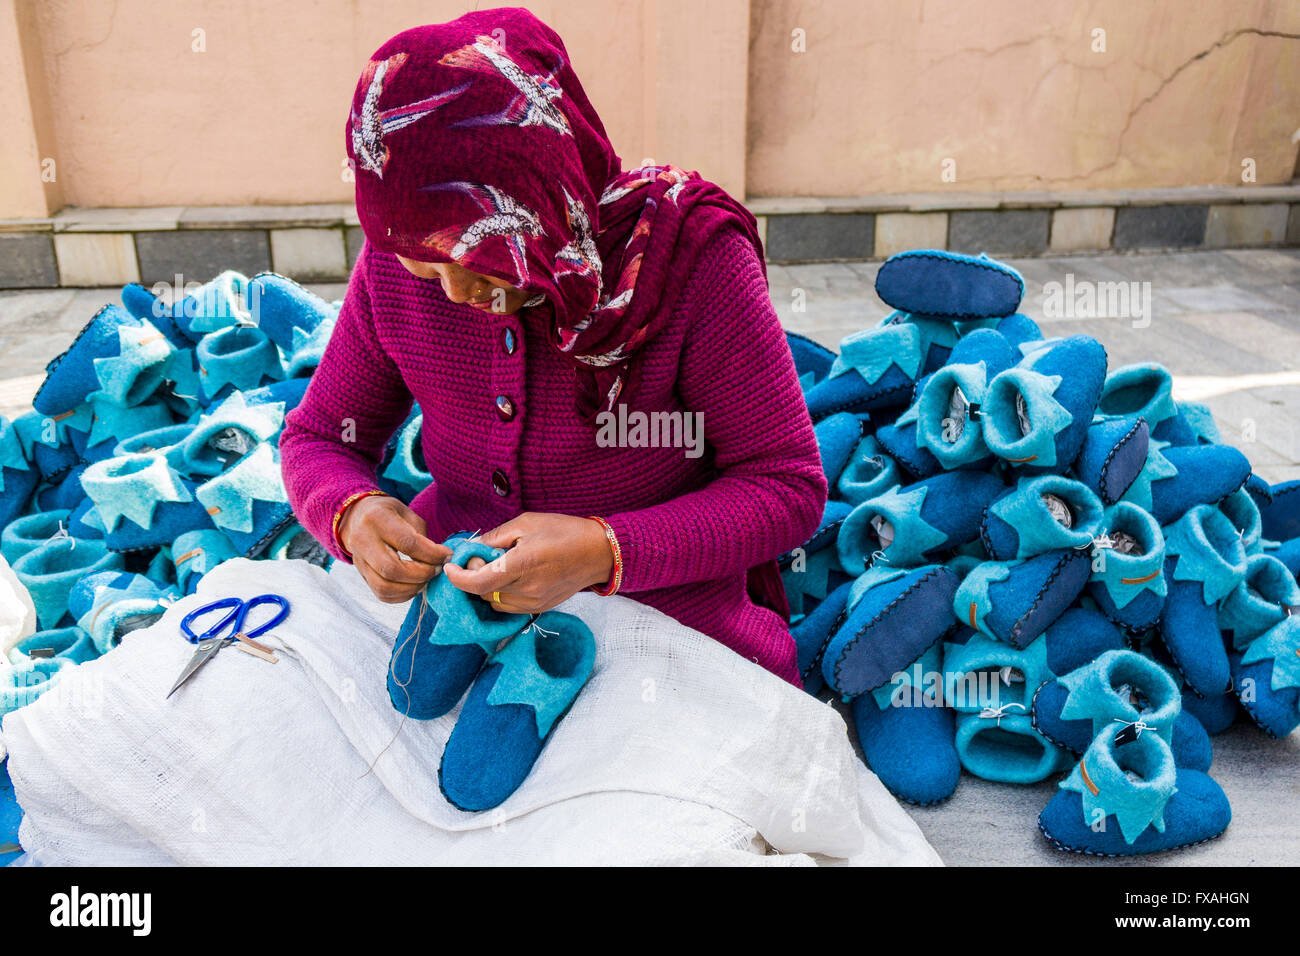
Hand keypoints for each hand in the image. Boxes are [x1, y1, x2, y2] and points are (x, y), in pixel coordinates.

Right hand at [338, 494, 450, 602]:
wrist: (358, 517)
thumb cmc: (389, 514)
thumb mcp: (406, 513)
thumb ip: (421, 536)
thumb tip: (439, 559)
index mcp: (377, 519)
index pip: (407, 543)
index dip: (431, 554)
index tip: (447, 556)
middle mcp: (363, 540)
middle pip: (392, 569)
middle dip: (422, 574)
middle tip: (437, 569)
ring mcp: (358, 560)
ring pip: (385, 586)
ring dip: (412, 588)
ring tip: (427, 579)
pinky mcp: (361, 574)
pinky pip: (381, 594)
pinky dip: (402, 595)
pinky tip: (415, 585)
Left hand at [442, 512, 613, 613]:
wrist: (598, 553)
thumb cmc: (564, 531)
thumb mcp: (527, 523)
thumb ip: (496, 537)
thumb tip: (472, 547)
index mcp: (522, 564)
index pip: (478, 582)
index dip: (458, 577)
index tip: (449, 568)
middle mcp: (527, 589)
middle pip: (483, 592)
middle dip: (472, 577)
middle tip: (477, 558)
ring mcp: (534, 602)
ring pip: (494, 602)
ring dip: (486, 587)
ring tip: (496, 567)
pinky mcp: (540, 608)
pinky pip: (509, 607)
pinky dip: (500, 594)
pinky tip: (508, 578)